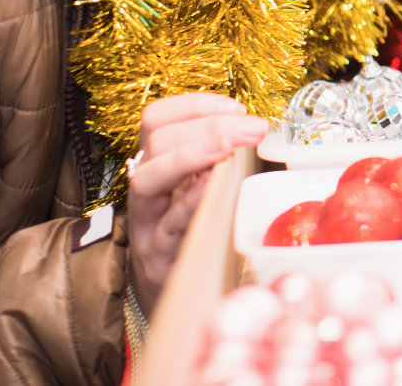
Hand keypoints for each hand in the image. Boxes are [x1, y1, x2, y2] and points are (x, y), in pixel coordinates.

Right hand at [125, 93, 268, 316]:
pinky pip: (167, 227)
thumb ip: (220, 162)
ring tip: (229, 146)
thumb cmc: (196, 235)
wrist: (175, 296)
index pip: (156, 119)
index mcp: (156, 167)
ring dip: (193, 154)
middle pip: (156, 142)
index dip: (194, 105)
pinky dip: (189, 202)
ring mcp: (148, 226)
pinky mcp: (158, 260)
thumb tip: (255, 127)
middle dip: (207, 126)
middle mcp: (145, 192)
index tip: (236, 107)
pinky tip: (212, 185)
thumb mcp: (204, 190)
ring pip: (149, 180)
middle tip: (253, 127)